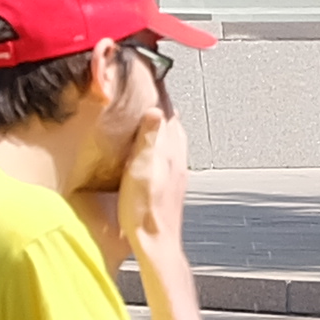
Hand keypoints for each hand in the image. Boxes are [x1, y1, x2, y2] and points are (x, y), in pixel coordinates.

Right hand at [116, 102, 192, 262]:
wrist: (156, 243)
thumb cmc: (146, 212)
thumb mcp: (142, 170)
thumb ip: (150, 140)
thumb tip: (157, 110)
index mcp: (171, 151)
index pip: (167, 112)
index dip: (159, 93)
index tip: (151, 76)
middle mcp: (177, 159)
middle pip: (171, 123)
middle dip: (160, 105)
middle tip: (149, 89)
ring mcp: (175, 172)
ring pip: (171, 138)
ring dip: (161, 124)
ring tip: (148, 112)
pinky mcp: (170, 184)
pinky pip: (167, 153)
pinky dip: (159, 142)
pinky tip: (150, 148)